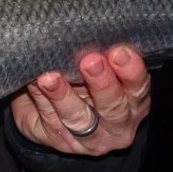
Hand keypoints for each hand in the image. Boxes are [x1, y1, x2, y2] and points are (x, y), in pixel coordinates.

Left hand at [10, 45, 149, 155]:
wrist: (54, 114)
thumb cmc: (83, 80)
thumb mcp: (98, 68)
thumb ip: (100, 56)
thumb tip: (86, 29)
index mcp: (133, 100)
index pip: (138, 86)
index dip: (131, 70)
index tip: (118, 51)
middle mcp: (117, 123)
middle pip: (113, 107)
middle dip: (102, 84)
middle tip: (90, 61)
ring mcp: (89, 138)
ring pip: (78, 118)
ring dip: (63, 96)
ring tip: (49, 77)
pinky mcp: (61, 142)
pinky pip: (49, 118)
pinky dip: (40, 99)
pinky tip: (34, 84)